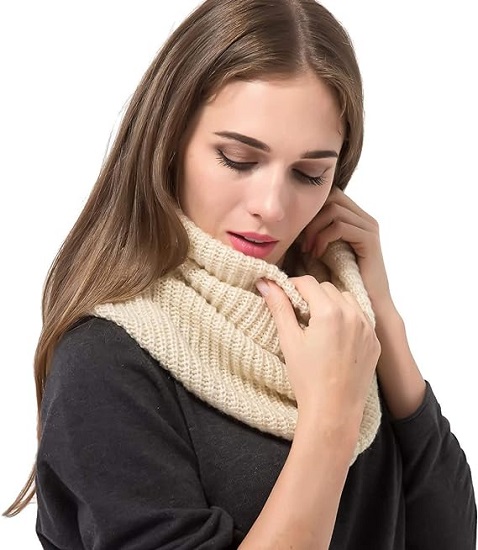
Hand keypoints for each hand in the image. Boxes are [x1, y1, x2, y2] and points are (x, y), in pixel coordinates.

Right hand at [256, 276, 380, 431]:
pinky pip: (361, 317)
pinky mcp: (374, 340)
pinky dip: (348, 318)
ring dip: (332, 303)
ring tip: (318, 323)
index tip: (284, 296)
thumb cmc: (308, 379)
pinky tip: (335, 336)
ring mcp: (367, 328)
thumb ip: (279, 307)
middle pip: (327, 289)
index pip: (308, 283)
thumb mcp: (289, 341)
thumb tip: (266, 283)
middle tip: (298, 313)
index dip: (293, 286)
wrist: (334, 411)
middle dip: (312, 295)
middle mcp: (352, 315)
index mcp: (329, 312)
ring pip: (347, 299)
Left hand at [301, 187, 393, 314]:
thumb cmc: (338, 283)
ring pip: (333, 209)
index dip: (308, 209)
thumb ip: (308, 236)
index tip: (294, 233)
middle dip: (310, 216)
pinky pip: (341, 226)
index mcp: (352, 218)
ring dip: (314, 229)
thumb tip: (283, 226)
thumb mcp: (318, 254)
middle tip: (299, 241)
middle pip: (330, 196)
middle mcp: (363, 218)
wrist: (366, 305)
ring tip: (306, 250)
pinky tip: (316, 254)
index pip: (327, 196)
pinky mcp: (369, 239)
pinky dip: (324, 238)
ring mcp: (368, 226)